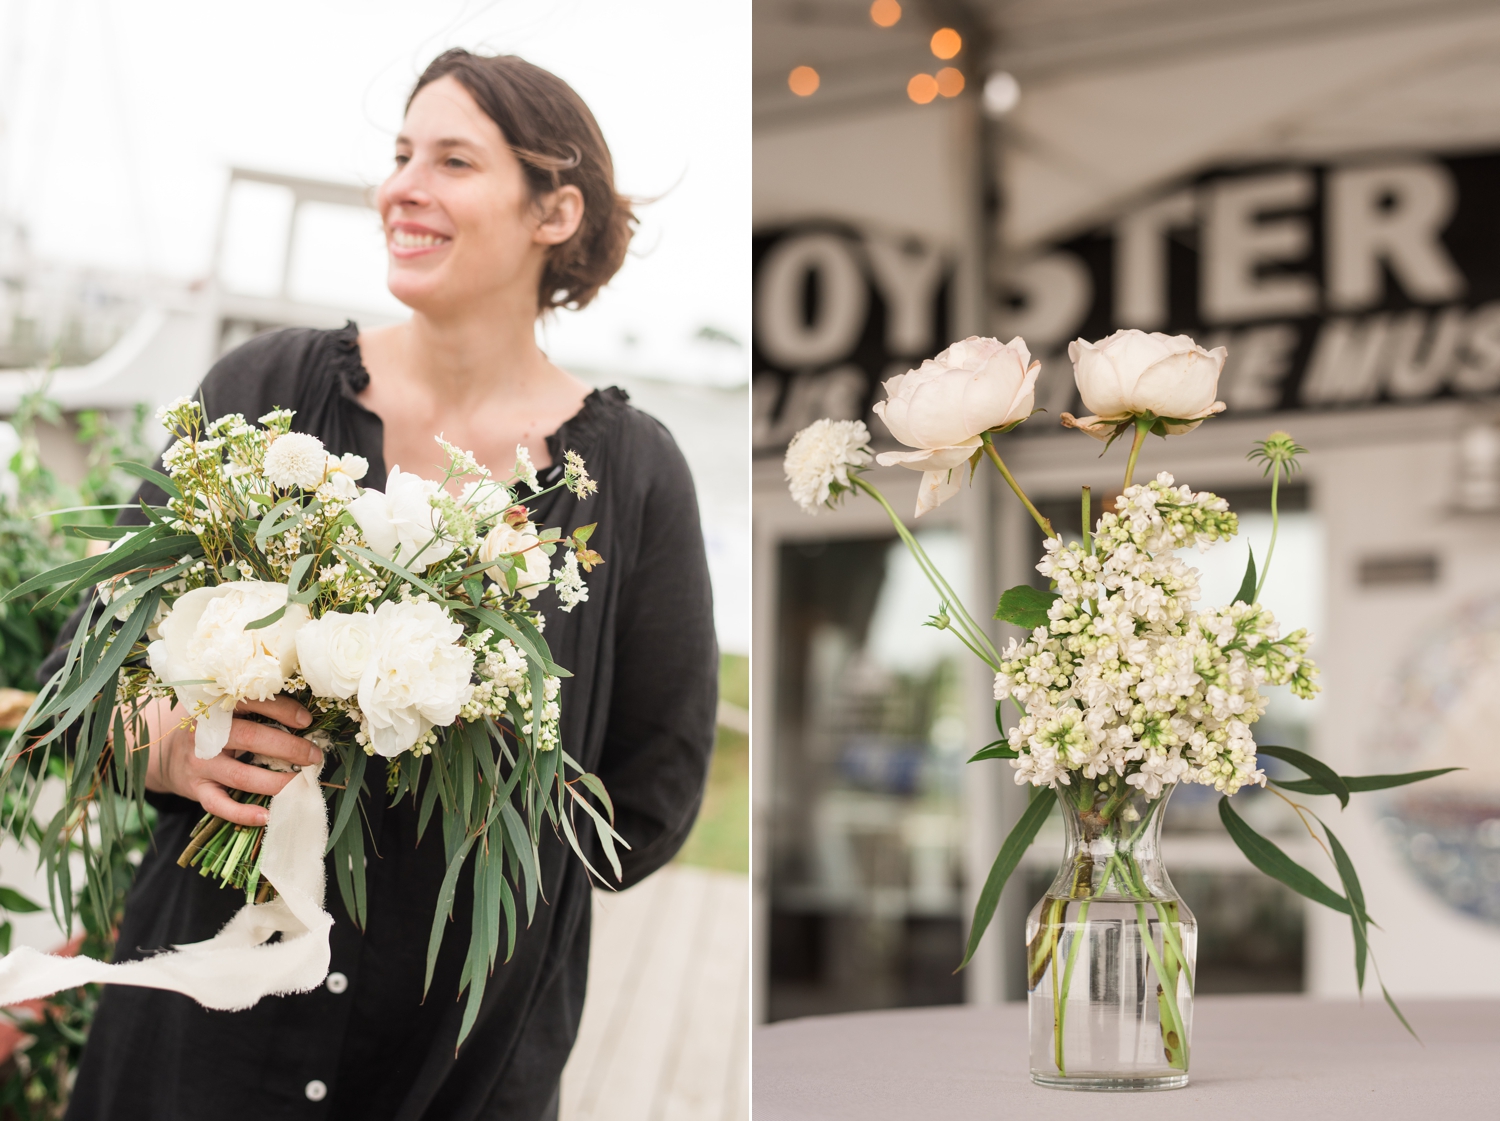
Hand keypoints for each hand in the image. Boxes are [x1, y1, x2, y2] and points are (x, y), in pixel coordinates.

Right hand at [143, 695, 322, 826]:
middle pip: (251, 738)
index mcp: (216, 708)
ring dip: (276, 781)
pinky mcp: (196, 789)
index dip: (281, 710)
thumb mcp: (222, 711)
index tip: (307, 720)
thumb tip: (304, 718)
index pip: (251, 703)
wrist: (162, 751)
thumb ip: (252, 711)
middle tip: (314, 756)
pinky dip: (243, 813)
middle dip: (289, 748)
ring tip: (301, 784)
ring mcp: (199, 764)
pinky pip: (220, 805)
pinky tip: (267, 816)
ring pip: (241, 775)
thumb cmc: (207, 728)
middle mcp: (205, 734)